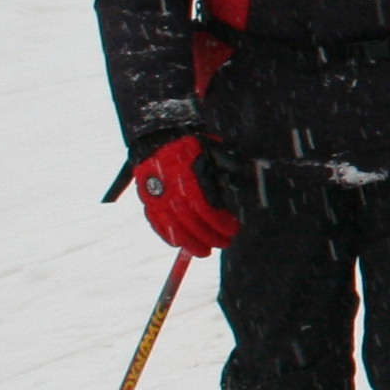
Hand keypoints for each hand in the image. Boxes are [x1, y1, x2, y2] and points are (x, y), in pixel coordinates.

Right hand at [132, 135, 237, 255]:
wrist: (158, 138)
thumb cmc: (191, 146)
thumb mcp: (214, 151)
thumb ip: (229, 168)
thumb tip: (242, 185)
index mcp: (190, 181)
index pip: (208, 212)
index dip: (222, 224)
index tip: (233, 229)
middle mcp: (173, 194)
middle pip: (193, 225)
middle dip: (210, 238)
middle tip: (223, 244)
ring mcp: (158, 200)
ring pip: (175, 230)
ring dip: (190, 244)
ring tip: (203, 251)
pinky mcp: (148, 203)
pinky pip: (158, 226)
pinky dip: (169, 237)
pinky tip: (180, 244)